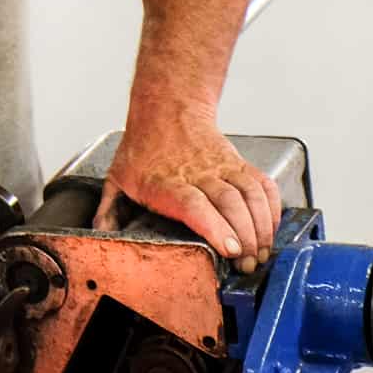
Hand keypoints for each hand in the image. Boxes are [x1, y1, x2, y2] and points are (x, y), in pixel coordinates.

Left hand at [95, 106, 282, 269]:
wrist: (168, 108)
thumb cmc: (144, 148)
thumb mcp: (119, 177)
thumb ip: (110, 210)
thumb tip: (100, 236)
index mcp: (166, 182)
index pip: (195, 205)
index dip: (215, 227)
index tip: (229, 249)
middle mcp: (198, 173)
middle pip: (229, 203)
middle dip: (244, 236)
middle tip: (248, 263)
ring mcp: (221, 167)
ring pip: (250, 194)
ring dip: (261, 225)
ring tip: (261, 252)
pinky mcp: (238, 163)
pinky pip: (262, 184)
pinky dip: (272, 207)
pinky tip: (271, 228)